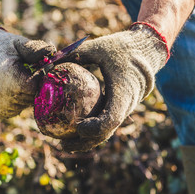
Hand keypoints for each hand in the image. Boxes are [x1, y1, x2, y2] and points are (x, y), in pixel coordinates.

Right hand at [0, 27, 54, 117]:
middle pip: (28, 98)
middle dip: (31, 88)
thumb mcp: (20, 43)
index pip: (32, 87)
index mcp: (6, 74)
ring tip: (13, 80)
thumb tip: (53, 53)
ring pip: (22, 105)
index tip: (32, 70)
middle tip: (23, 74)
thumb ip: (37, 49)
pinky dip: (14, 102)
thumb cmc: (3, 48)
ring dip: (23, 96)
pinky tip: (7, 89)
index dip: (36, 79)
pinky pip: (13, 110)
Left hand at [61, 23, 167, 151]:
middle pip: (107, 132)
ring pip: (106, 130)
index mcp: (124, 91)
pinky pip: (106, 122)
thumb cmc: (121, 48)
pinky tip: (74, 129)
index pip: (112, 118)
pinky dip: (92, 129)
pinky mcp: (121, 107)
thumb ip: (74, 54)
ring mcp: (125, 108)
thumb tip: (47, 63)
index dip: (96, 128)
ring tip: (64, 144)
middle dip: (85, 143)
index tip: (78, 129)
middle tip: (62, 146)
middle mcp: (127, 104)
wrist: (147, 52)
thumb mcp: (97, 47)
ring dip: (87, 140)